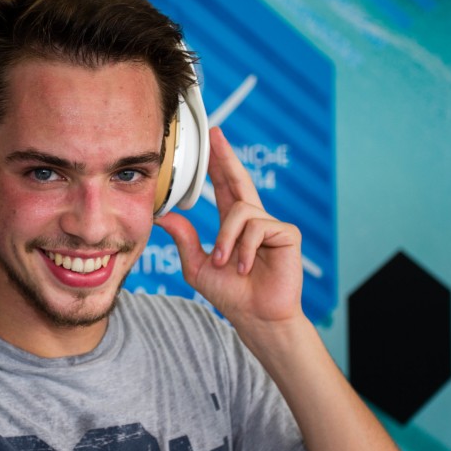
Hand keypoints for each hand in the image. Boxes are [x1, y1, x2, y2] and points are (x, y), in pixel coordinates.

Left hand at [156, 127, 304, 333]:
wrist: (255, 317)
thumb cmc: (231, 295)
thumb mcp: (198, 266)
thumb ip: (184, 239)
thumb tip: (163, 215)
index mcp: (234, 225)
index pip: (224, 187)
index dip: (218, 164)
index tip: (211, 141)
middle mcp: (254, 220)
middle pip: (239, 179)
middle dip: (226, 156)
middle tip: (214, 134)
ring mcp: (271, 225)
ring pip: (240, 212)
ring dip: (226, 240)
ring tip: (224, 263)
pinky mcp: (287, 234)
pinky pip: (257, 227)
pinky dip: (244, 249)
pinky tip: (244, 267)